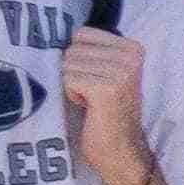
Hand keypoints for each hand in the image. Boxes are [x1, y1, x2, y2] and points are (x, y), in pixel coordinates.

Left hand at [60, 25, 153, 184]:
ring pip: (67, 64)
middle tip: (93, 94)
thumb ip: (92, 50)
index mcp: (132, 48)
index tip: (95, 79)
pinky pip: (67, 79)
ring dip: (72, 85)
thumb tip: (51, 34)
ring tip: (92, 101)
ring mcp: (120, 72)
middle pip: (72, 49)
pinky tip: (89, 108)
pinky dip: (72, 95)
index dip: (79, 58)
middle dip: (75, 72)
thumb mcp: (106, 72)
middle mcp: (130, 56)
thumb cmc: (106, 112)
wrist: (121, 150)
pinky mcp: (106, 88)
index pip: (81, 33)